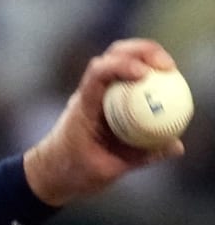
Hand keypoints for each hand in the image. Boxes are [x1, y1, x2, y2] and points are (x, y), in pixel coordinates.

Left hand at [22, 38, 185, 206]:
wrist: (49, 172)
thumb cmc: (70, 172)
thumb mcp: (105, 171)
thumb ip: (139, 158)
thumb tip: (176, 146)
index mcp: (83, 108)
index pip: (98, 74)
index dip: (122, 65)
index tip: (145, 74)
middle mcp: (89, 94)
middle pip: (113, 55)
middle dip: (143, 52)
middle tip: (168, 66)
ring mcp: (96, 94)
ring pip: (120, 60)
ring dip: (146, 57)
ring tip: (169, 71)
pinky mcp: (106, 99)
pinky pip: (127, 78)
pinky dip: (146, 75)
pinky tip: (165, 84)